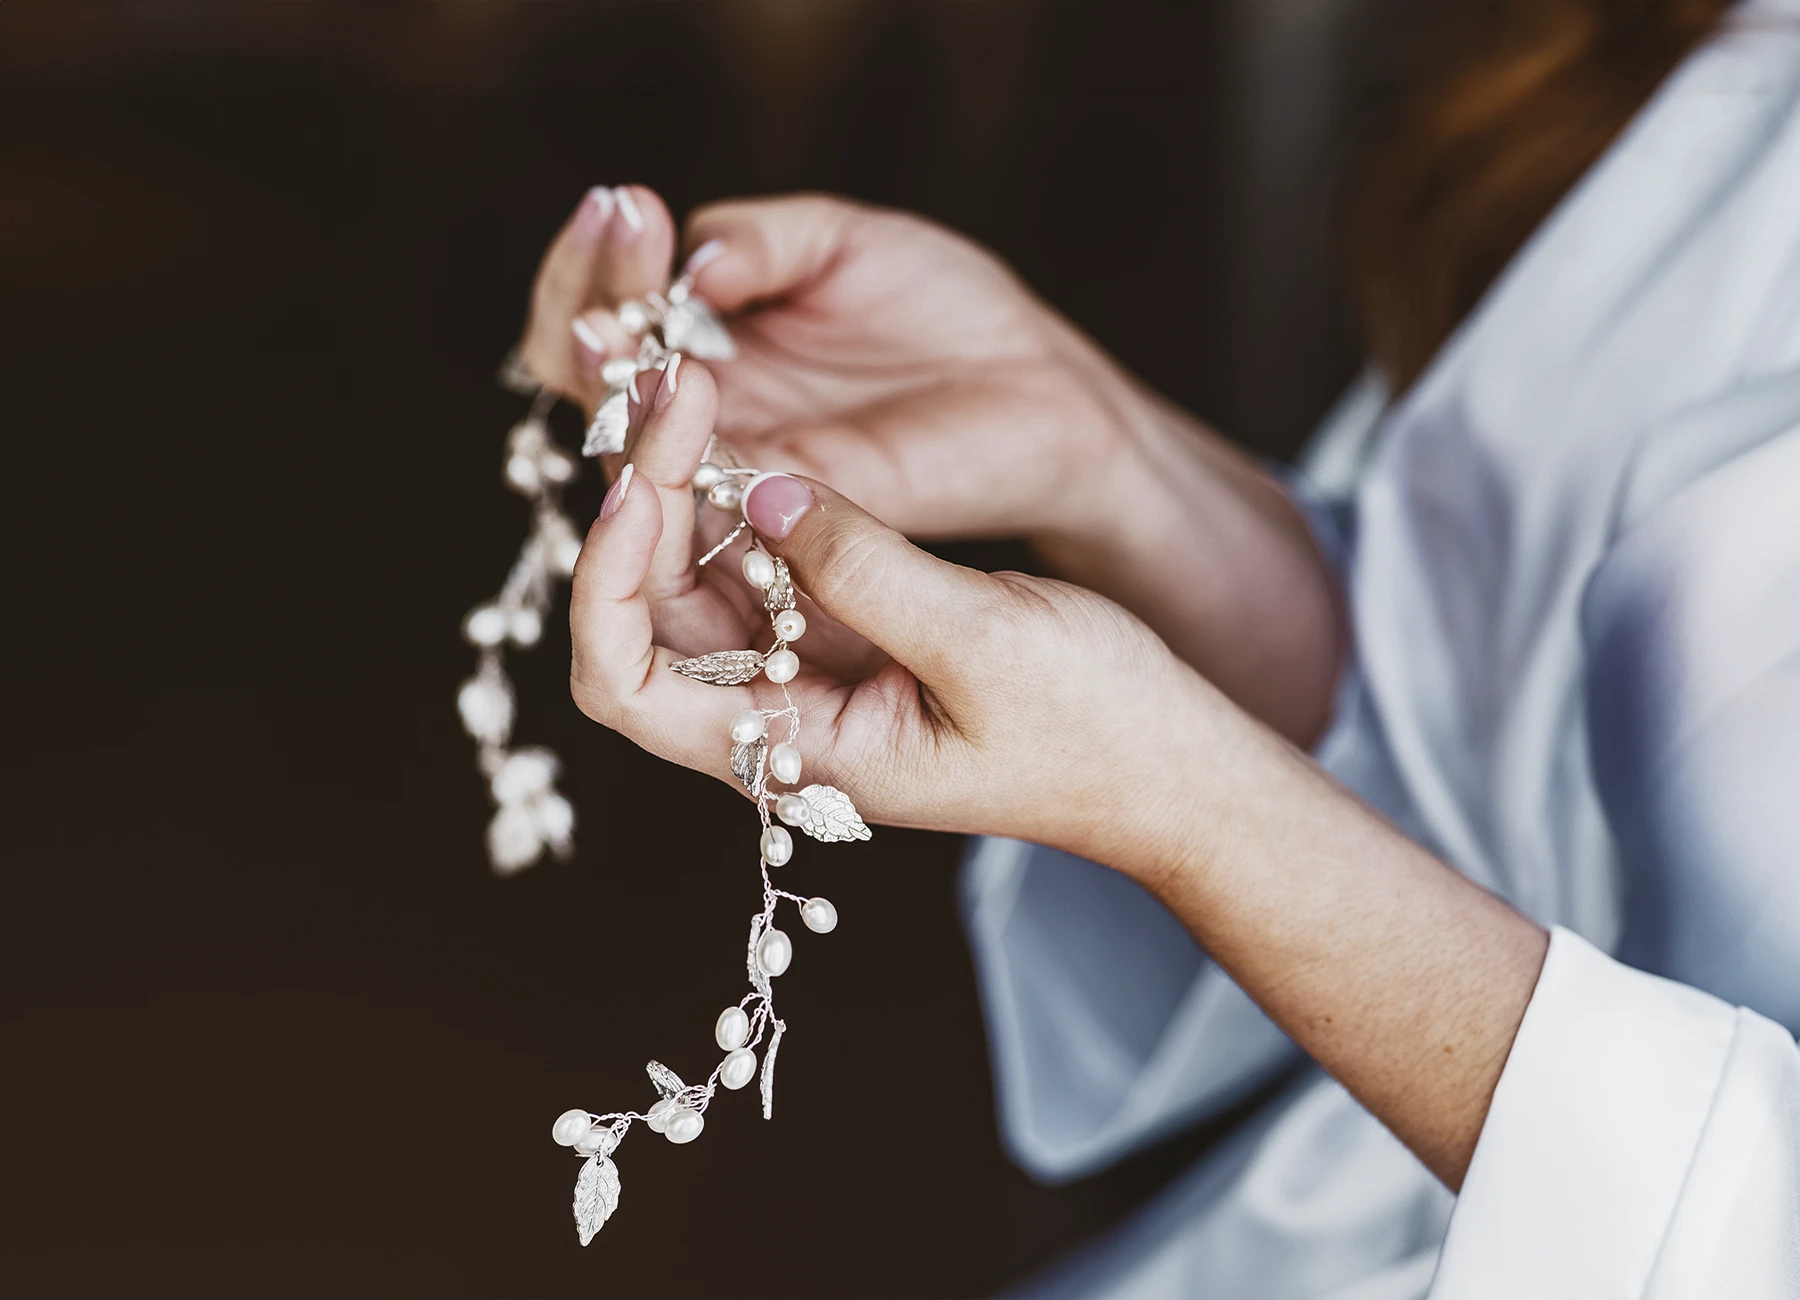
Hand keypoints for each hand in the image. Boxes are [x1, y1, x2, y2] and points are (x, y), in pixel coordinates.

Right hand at [521, 187, 1144, 544]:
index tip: (624, 204)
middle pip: (588, 374)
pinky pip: (698, 493)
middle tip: (620, 234)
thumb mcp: (843, 242)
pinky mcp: (779, 517)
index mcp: (702, 338)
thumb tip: (688, 261)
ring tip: (618, 315)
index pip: (606, 307)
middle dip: (587, 299)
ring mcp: (732, 467)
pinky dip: (670, 442)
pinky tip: (675, 378)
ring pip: (624, 438)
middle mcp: (700, 409)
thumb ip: (761, 242)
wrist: (1037, 387)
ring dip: (610, 372)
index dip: (598, 259)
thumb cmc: (944, 308)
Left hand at [568, 367, 1206, 861]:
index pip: (624, 684)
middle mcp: (775, 713)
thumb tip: (763, 489)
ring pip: (692, 569)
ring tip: (687, 374)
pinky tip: (745, 411)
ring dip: (681, 476)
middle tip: (670, 380)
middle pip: (643, 607)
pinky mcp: (845, 623)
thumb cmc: (1094, 731)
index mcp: (794, 750)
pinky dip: (744, 483)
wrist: (1170, 760)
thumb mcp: (986, 646)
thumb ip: (866, 570)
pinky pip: (760, 549)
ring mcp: (805, 666)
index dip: (601, 584)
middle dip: (640, 494)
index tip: (635, 487)